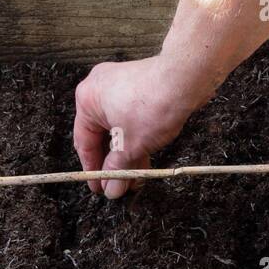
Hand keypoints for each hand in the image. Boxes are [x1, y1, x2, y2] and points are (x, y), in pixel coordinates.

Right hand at [73, 56, 198, 198]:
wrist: (185, 79)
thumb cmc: (153, 103)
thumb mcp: (130, 146)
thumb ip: (117, 170)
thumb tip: (111, 188)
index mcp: (87, 100)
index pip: (83, 142)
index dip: (92, 169)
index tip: (98, 187)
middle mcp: (99, 90)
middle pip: (102, 137)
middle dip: (113, 165)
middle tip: (117, 186)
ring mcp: (120, 88)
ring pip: (119, 131)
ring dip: (126, 157)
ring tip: (134, 180)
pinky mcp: (138, 90)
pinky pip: (131, 122)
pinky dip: (135, 141)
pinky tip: (142, 162)